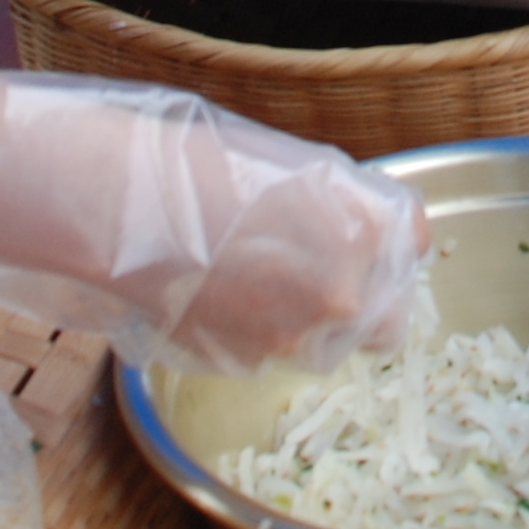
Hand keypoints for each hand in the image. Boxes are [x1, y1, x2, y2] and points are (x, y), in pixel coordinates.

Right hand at [0, 74, 429, 374]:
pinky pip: (275, 357)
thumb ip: (337, 205)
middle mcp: (347, 292)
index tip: (365, 230)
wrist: (116, 205)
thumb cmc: (194, 163)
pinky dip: (259, 334)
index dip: (387, 234)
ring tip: (257, 281)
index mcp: (368, 225)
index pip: (412, 239)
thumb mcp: (289, 164)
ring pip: (331, 345)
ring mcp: (297, 338)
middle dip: (362, 295)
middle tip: (318, 268)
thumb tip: (347, 230)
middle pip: (389, 313)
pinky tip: (221, 297)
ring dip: (310, 322)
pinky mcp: (248, 365)